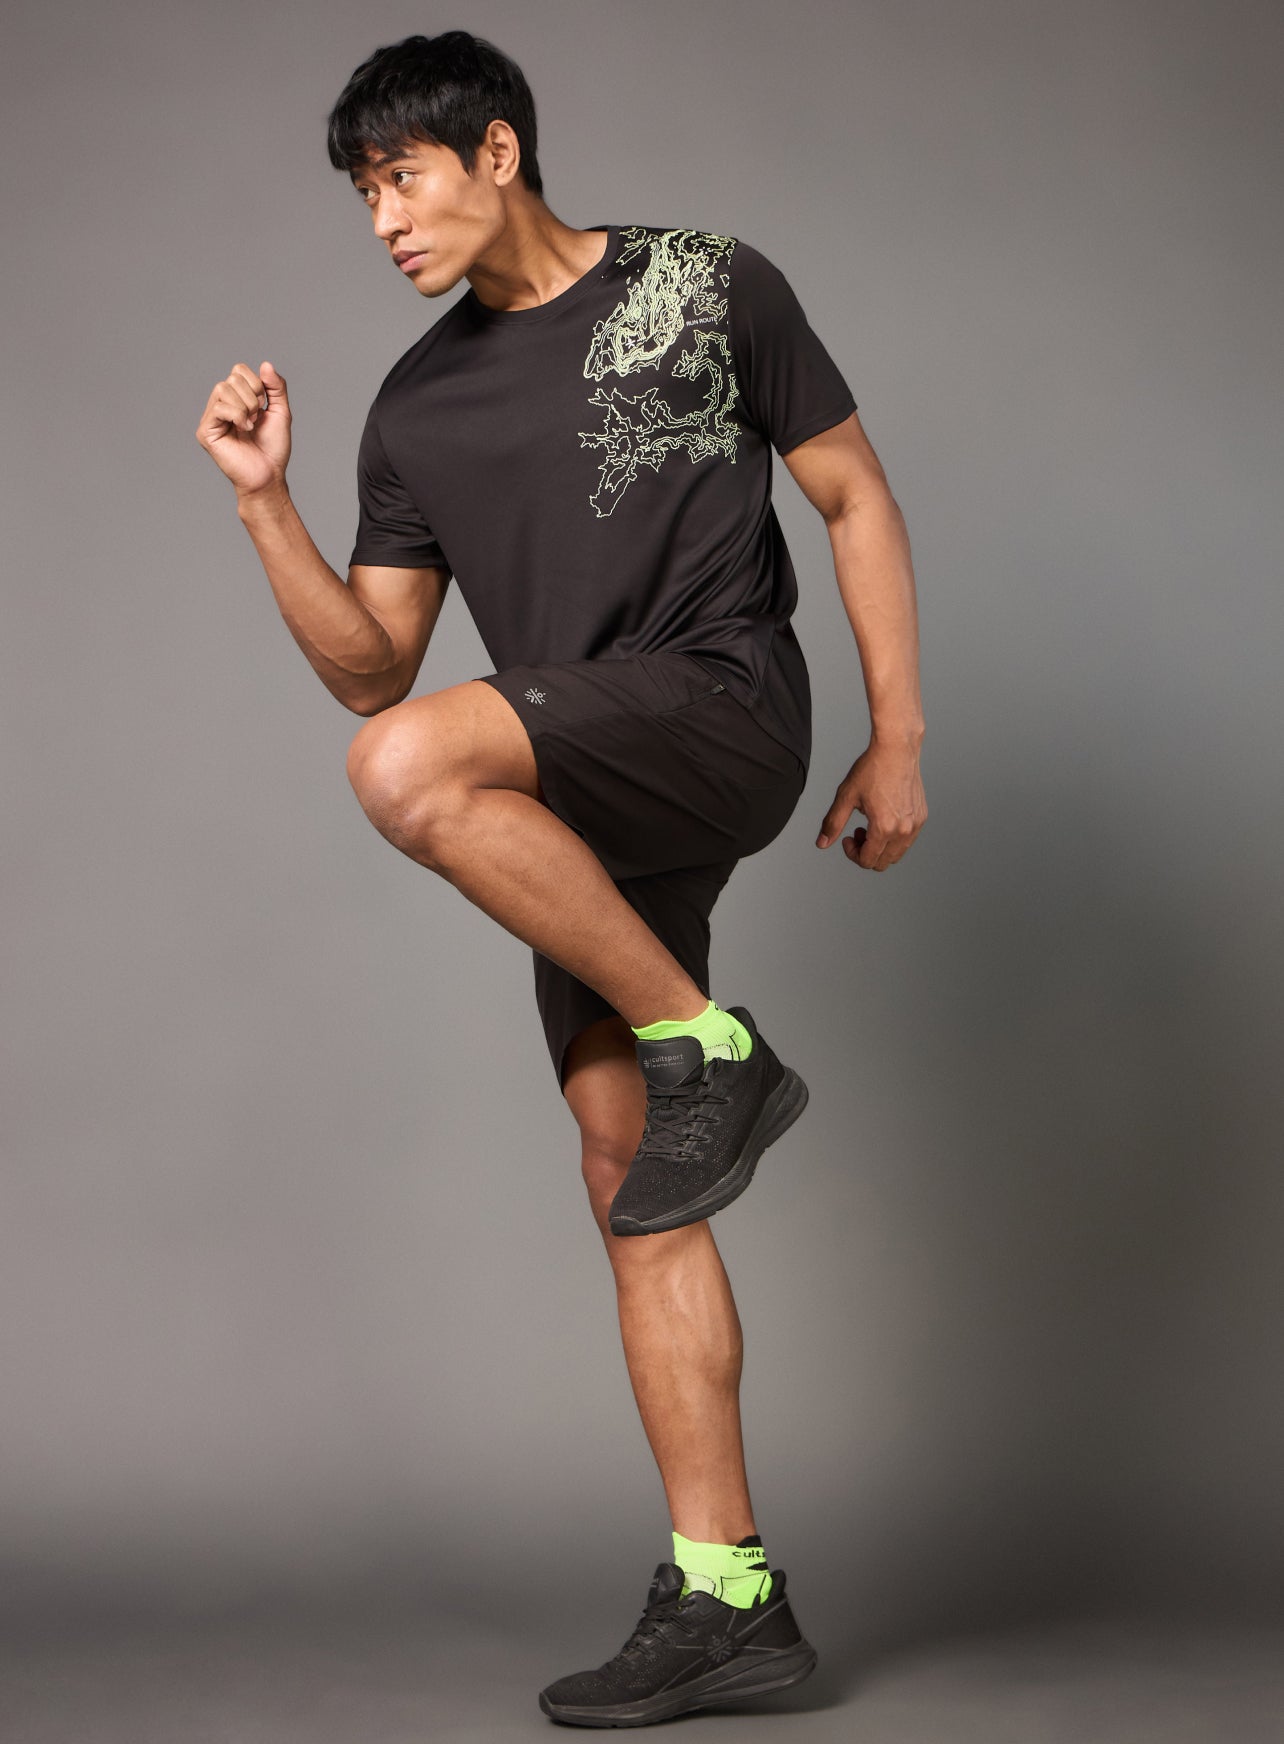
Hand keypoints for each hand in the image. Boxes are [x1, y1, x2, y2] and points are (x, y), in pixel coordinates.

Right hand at [194, 360, 291, 498]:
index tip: (263, 405)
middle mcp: (221, 406)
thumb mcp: (281, 412)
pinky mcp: (206, 431)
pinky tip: (244, 430)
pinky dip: (237, 415)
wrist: (269, 474)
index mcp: (236, 399)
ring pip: (222, 389)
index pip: (238, 370)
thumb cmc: (274, 448)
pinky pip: (218, 407)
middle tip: (257, 417)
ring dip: (245, 406)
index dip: (256, 382)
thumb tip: (266, 364)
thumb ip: (276, 387)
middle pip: (231, 378)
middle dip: (252, 396)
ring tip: (250, 425)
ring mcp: (212, 418)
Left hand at [815, 739, 926, 869]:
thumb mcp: (846, 796)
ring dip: (881, 847)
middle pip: (883, 862)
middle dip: (866, 853)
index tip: (846, 838)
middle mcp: (904, 830)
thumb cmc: (873, 768)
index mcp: (884, 828)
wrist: (897, 749)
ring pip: (897, 853)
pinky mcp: (921, 816)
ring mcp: (915, 824)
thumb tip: (822, 843)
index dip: (852, 854)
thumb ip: (833, 823)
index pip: (868, 861)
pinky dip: (893, 837)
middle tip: (857, 833)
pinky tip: (884, 818)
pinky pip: (907, 840)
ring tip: (870, 825)